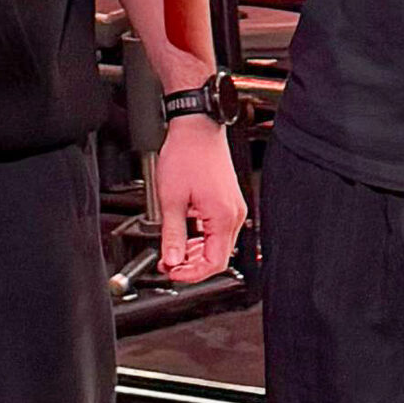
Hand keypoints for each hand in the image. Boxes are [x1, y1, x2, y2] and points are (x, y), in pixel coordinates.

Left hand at [154, 117, 246, 282]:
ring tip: (174, 251)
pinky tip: (186, 236)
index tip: (172, 273)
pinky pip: (218, 231)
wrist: (196, 128)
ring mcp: (234, 208)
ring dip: (196, 253)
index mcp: (222, 217)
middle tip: (169, 264)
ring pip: (218, 245)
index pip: (214, 263)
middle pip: (218, 257)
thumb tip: (172, 260)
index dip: (191, 274)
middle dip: (192, 266)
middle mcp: (234, 215)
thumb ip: (172, 235)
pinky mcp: (229, 202)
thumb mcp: (171, 200)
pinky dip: (202, 239)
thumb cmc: (186, 155)